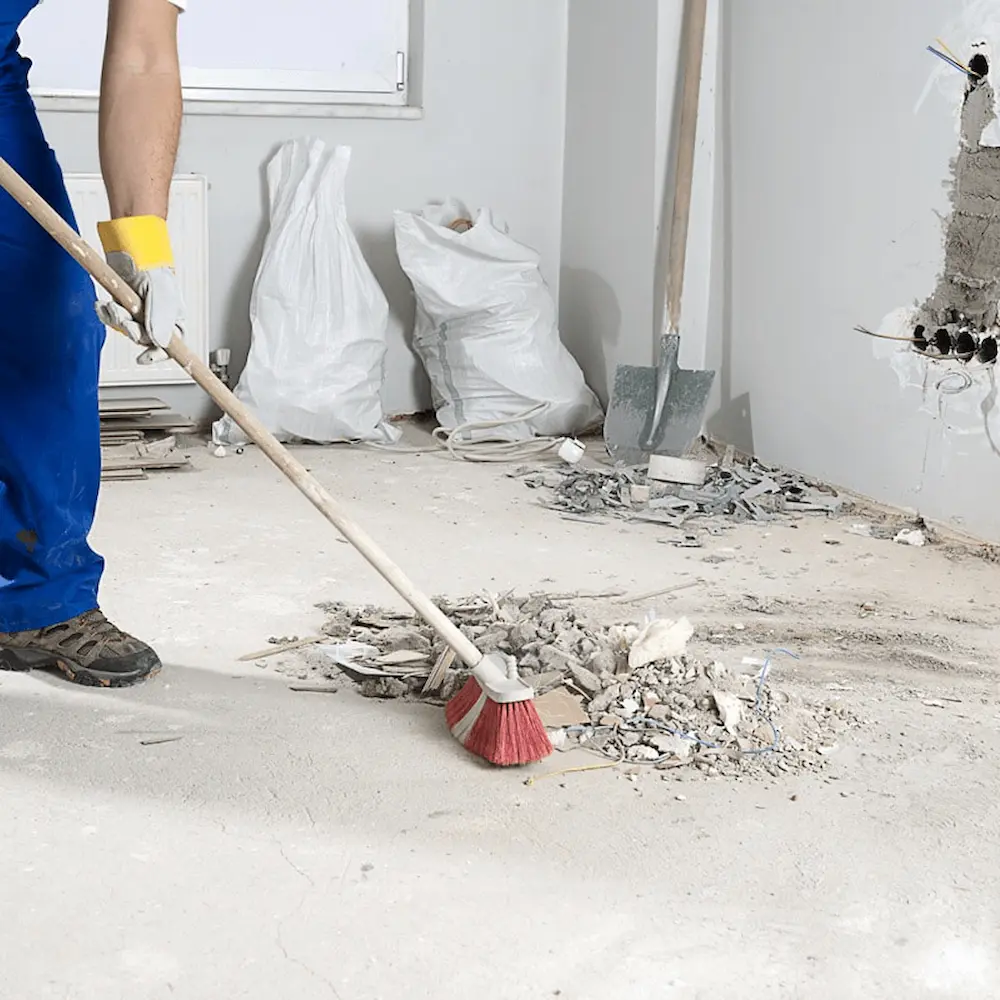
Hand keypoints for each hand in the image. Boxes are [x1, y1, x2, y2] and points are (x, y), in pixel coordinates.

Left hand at [96, 215, 184, 364]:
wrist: (131, 247)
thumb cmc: (153, 267)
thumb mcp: (161, 295)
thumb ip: (161, 320)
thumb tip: (160, 344)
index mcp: (173, 319)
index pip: (171, 346)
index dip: (158, 356)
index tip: (144, 359)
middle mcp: (156, 318)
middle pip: (143, 339)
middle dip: (131, 330)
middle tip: (126, 318)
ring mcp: (138, 313)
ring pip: (125, 330)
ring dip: (116, 320)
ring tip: (113, 305)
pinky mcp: (122, 305)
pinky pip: (112, 319)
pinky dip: (105, 313)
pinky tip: (103, 304)